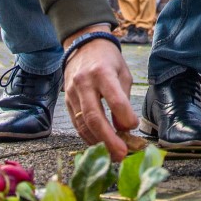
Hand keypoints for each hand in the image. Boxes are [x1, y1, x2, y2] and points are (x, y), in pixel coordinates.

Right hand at [62, 26, 138, 161]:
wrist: (83, 44)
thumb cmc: (108, 60)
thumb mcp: (123, 73)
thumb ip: (123, 99)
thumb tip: (125, 128)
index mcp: (102, 73)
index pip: (114, 98)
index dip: (125, 116)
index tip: (133, 127)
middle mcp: (84, 83)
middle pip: (94, 116)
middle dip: (108, 139)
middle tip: (121, 155)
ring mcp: (72, 93)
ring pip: (82, 124)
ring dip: (98, 142)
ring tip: (112, 155)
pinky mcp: (66, 101)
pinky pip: (76, 123)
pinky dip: (88, 136)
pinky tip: (99, 144)